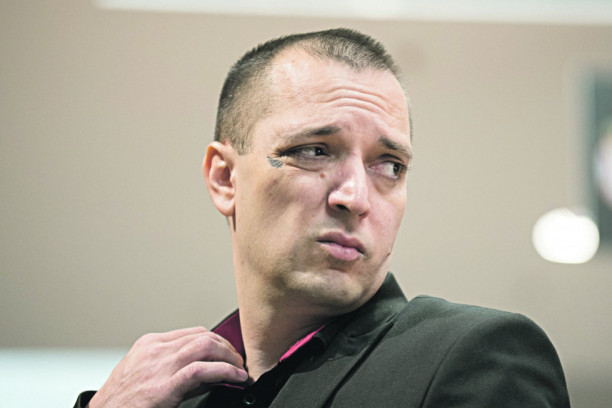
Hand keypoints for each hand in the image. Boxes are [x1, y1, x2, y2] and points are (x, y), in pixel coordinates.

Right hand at [88, 326, 247, 407]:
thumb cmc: (121, 402)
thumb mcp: (144, 375)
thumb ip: (175, 368)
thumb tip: (210, 371)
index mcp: (149, 344)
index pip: (194, 333)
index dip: (217, 341)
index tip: (227, 352)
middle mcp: (155, 350)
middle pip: (204, 336)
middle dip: (227, 348)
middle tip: (238, 362)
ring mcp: (159, 365)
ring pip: (206, 346)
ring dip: (230, 357)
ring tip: (240, 369)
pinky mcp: (165, 386)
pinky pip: (202, 370)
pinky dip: (225, 371)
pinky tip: (236, 377)